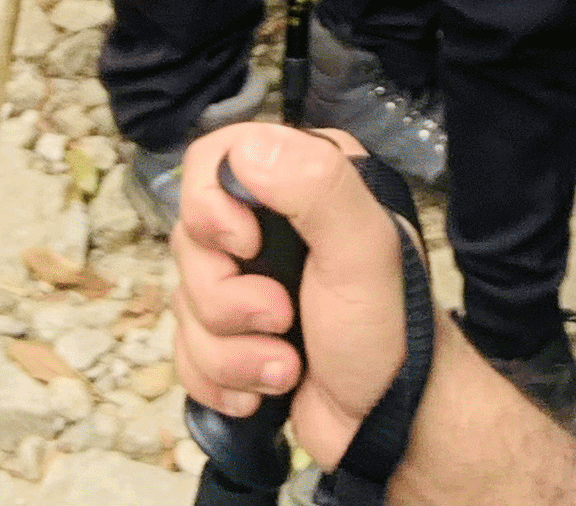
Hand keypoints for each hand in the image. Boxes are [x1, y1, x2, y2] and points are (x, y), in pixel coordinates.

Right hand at [173, 123, 419, 470]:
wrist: (390, 425)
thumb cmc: (390, 331)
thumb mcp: (365, 250)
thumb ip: (318, 188)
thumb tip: (245, 150)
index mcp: (302, 179)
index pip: (212, 160)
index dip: (211, 208)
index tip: (246, 247)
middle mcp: (269, 223)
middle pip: (190, 241)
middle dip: (227, 299)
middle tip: (282, 318)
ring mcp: (247, 281)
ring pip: (185, 305)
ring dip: (231, 352)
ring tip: (286, 369)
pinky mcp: (232, 335)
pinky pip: (185, 352)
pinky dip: (221, 380)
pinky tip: (264, 392)